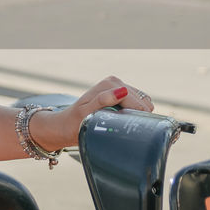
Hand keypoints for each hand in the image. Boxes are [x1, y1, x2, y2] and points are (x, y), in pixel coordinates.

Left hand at [30, 76, 154, 152]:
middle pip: (142, 101)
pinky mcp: (121, 94)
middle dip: (136, 114)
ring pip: (144, 103)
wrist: (66, 126)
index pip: (136, 100)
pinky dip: (136, 113)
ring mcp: (118, 87)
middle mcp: (115, 82)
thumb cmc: (75, 123)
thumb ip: (103, 101)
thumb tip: (122, 91)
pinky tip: (123, 119)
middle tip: (119, 125)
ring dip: (136, 114)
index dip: (135, 115)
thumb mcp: (86, 114)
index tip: (125, 127)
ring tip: (119, 122)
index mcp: (109, 84)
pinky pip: (140, 104)